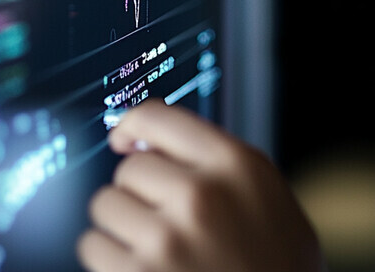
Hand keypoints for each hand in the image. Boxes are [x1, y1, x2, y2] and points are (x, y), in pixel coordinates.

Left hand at [76, 99, 324, 271]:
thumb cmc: (280, 261)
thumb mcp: (264, 191)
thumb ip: (216, 160)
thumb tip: (153, 142)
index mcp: (234, 164)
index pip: (158, 118)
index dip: (133, 125)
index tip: (125, 136)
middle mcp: (200, 195)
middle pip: (129, 167)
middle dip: (139, 188)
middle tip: (162, 213)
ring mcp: (167, 240)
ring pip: (106, 204)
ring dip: (121, 222)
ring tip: (152, 242)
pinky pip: (94, 246)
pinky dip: (108, 256)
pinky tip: (141, 264)